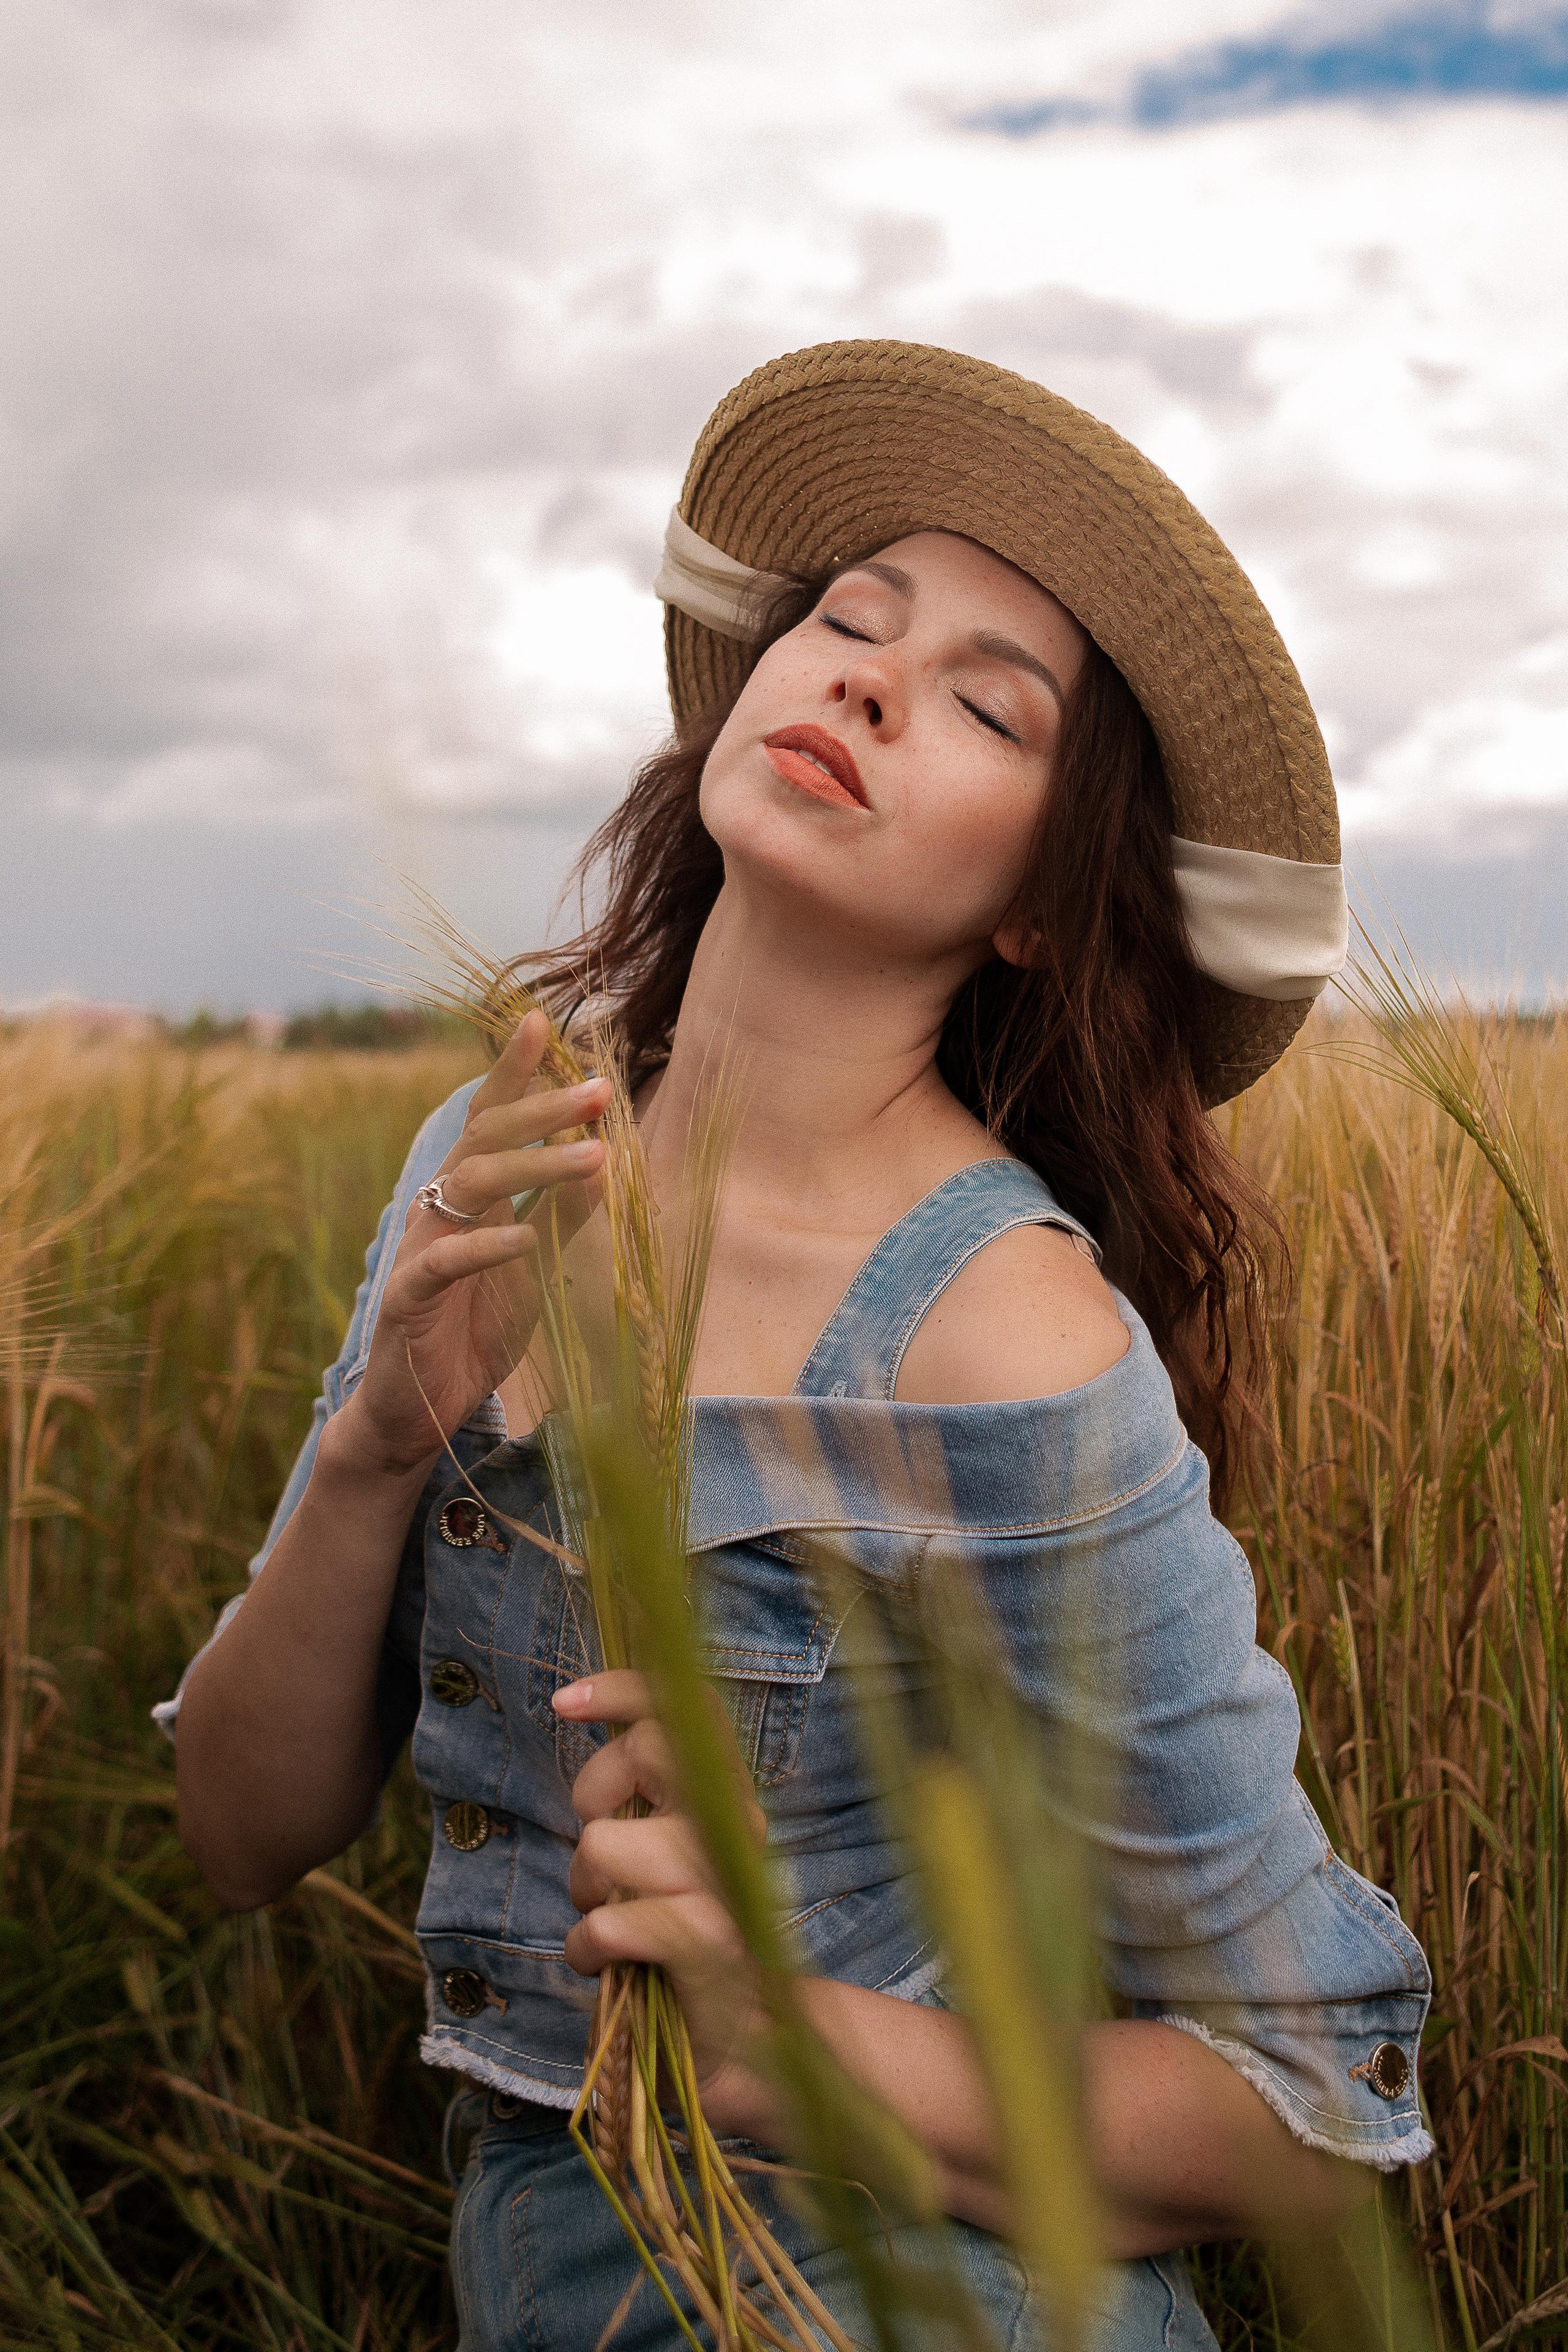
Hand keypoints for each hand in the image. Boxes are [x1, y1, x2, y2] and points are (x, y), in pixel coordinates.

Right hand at [337, 1011, 611, 1475]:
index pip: (489, 1116)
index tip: (545, 1023)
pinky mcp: (408, 1300)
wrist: (417, 1413)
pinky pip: (445, 1263)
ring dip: (535, 1167)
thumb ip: (567, 1217)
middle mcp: (440, 1207)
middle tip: (601, 1092)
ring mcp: (420, 1248)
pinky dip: (487, 1248)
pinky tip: (526, 1240)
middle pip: (485, 1137)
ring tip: (594, 1157)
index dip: (514, 1070)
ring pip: (471, 1185)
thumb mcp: (539, 1270)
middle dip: (543, 1109)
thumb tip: (608, 1158)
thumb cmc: (477, 1331)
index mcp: (470, 1194)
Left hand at [555, 1669, 768, 2104]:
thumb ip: (645, 1803)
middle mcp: (733, 1827)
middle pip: (648, 1750)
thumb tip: (592, 1750)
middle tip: (601, 1847)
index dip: (625, 1688)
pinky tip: (604, 1963)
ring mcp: (721, 1883)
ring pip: (605, 1842)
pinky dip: (587, 1947)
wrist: (748, 2045)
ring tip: (605, 1917)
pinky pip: (608, 1923)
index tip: (564, 1700)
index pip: (690, 1708)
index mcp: (726, 1800)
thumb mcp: (668, 1857)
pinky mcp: (704, 1943)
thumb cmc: (687, 1943)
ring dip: (585, 1887)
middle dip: (594, 1790)